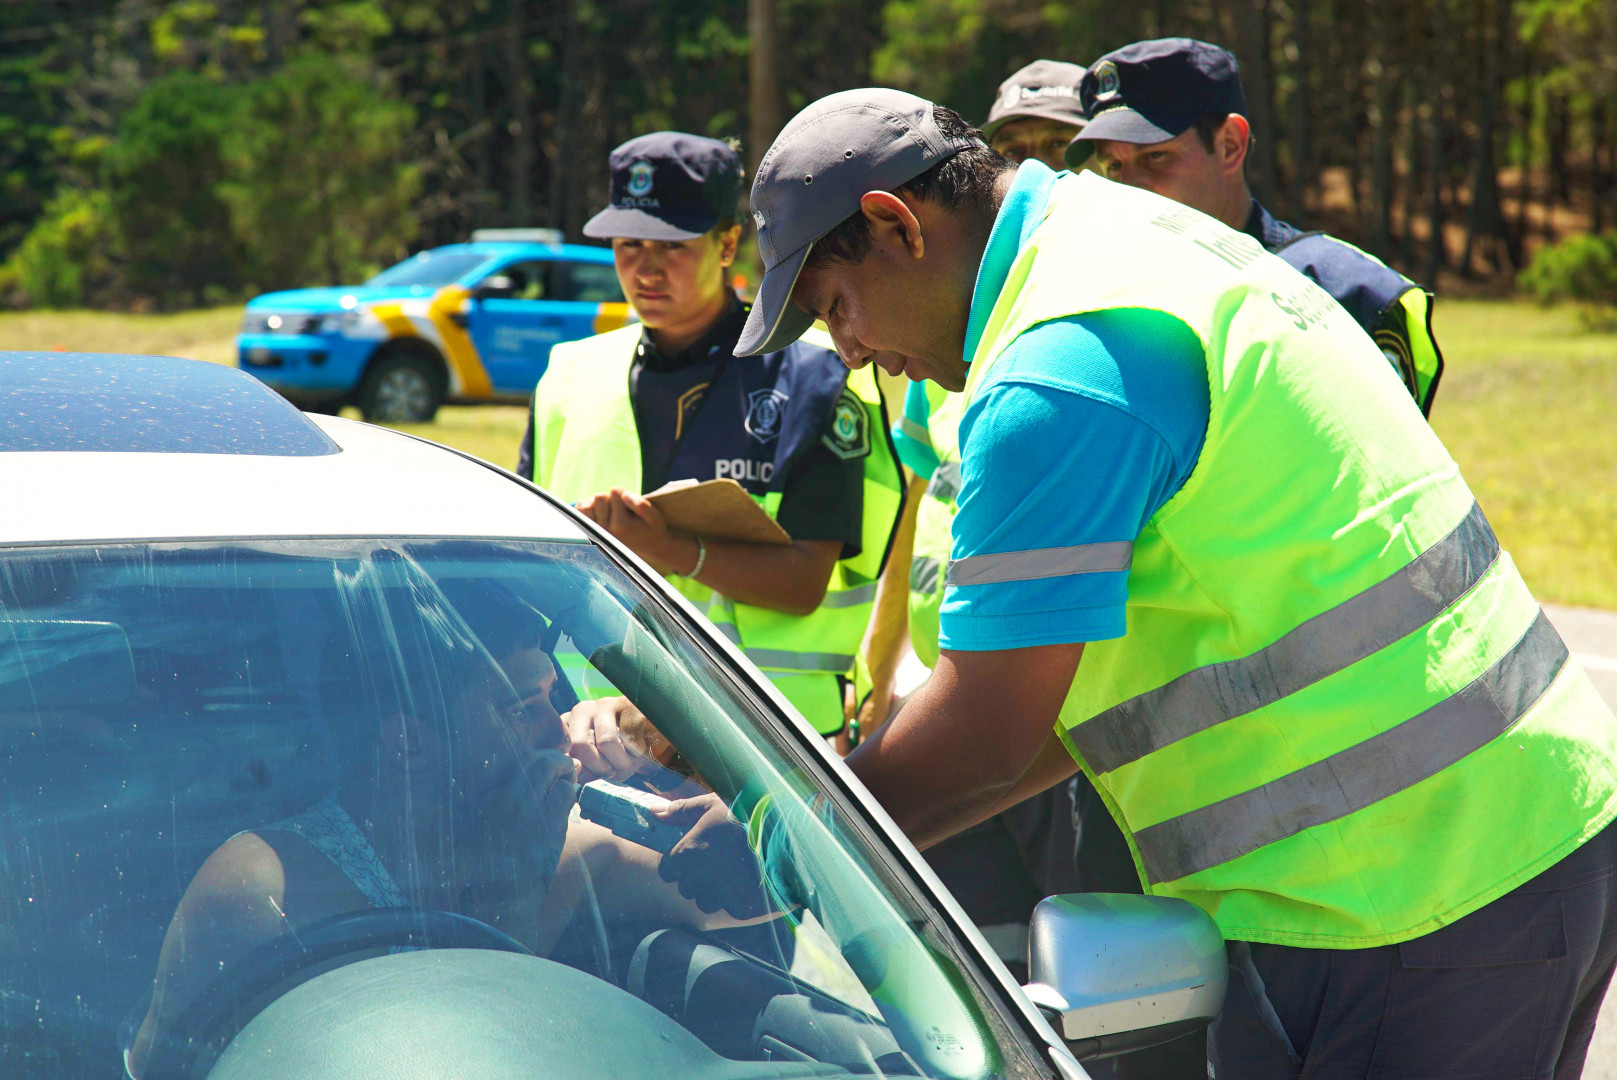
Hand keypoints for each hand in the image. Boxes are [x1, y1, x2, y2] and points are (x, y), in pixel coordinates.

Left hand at [562, 696, 666, 780]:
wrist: (652, 739)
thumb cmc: (621, 755)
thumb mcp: (598, 764)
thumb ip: (584, 769)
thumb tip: (580, 775)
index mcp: (568, 725)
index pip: (563, 752)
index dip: (581, 771)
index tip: (594, 776)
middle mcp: (582, 710)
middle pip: (580, 746)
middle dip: (599, 768)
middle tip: (612, 772)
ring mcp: (605, 704)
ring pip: (606, 741)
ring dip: (622, 762)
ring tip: (629, 761)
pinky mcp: (628, 703)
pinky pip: (630, 734)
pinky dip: (639, 750)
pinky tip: (642, 747)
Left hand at [576, 489, 699, 576]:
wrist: (649, 548)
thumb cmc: (651, 529)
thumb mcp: (654, 516)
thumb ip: (640, 504)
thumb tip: (623, 495)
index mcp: (621, 525)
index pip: (615, 492)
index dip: (624, 493)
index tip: (631, 506)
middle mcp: (605, 531)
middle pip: (599, 496)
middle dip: (610, 498)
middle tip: (621, 509)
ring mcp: (594, 533)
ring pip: (587, 504)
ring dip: (597, 504)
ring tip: (609, 510)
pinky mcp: (588, 534)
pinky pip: (579, 513)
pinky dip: (587, 508)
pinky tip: (599, 513)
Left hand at [653, 792, 770, 918]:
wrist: (785, 835)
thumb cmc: (745, 815)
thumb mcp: (711, 804)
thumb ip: (680, 810)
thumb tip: (654, 811)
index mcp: (686, 852)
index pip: (667, 869)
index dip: (679, 862)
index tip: (694, 853)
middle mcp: (697, 877)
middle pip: (685, 886)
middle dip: (695, 876)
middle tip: (717, 860)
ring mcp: (718, 895)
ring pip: (704, 901)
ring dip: (713, 890)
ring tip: (732, 870)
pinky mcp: (738, 907)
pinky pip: (728, 908)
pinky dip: (734, 898)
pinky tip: (745, 880)